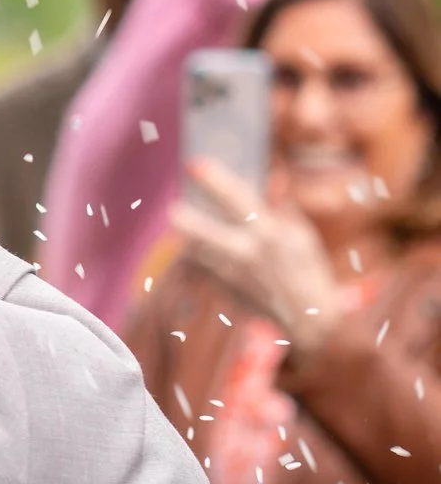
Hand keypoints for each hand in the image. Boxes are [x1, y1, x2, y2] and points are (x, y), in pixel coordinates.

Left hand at [171, 158, 342, 354]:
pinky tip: (202, 249)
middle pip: (204, 234)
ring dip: (190, 239)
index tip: (194, 163)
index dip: (214, 180)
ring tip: (185, 224)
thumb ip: (280, 206)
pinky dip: (200, 258)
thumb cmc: (308, 269)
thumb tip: (269, 176)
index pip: (237, 199)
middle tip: (173, 210)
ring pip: (198, 253)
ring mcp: (233, 277)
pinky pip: (203, 269)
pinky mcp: (224, 292)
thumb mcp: (301, 235)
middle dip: (185, 221)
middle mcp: (248, 254)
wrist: (309, 319)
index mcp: (270, 233)